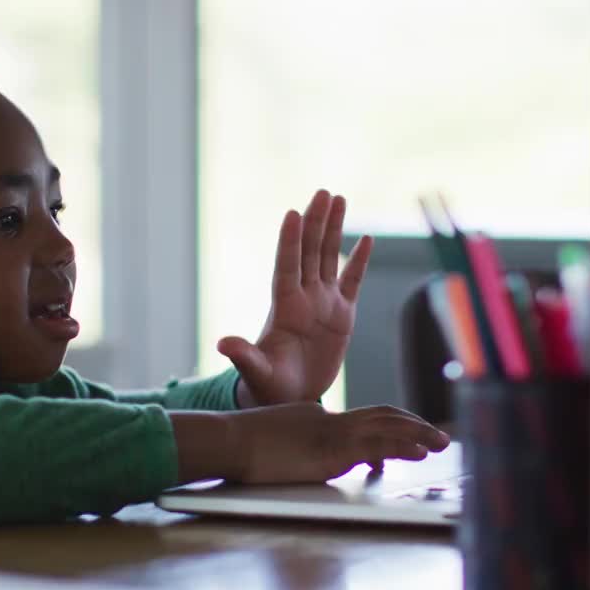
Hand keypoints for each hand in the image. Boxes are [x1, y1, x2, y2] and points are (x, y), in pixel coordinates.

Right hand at [169, 405, 448, 483]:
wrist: (231, 440)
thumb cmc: (245, 444)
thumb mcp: (279, 437)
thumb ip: (301, 440)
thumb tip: (313, 452)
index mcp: (321, 416)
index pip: (367, 418)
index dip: (394, 424)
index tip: (414, 433)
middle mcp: (332, 419)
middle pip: (384, 416)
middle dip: (415, 425)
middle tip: (439, 435)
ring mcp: (333, 433)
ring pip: (388, 428)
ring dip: (419, 434)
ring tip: (442, 442)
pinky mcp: (332, 451)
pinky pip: (377, 447)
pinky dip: (402, 447)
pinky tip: (420, 452)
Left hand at [218, 190, 373, 406]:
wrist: (290, 397)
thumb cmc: (270, 386)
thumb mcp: (258, 372)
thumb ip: (244, 356)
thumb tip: (222, 343)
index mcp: (284, 307)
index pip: (287, 266)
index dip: (290, 241)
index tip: (293, 214)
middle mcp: (303, 298)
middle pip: (309, 252)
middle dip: (316, 222)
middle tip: (322, 193)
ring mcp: (323, 303)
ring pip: (329, 258)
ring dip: (334, 229)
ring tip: (338, 199)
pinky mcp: (342, 315)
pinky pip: (352, 282)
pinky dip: (359, 261)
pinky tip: (367, 239)